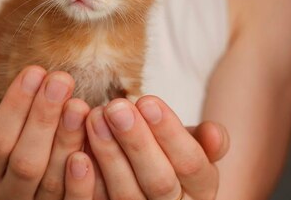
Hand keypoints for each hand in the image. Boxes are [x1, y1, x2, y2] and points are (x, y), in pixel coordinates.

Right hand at [0, 66, 95, 198]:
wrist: (41, 165)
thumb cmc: (17, 136)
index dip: (15, 105)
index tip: (35, 70)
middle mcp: (7, 197)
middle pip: (25, 161)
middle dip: (43, 117)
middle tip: (61, 79)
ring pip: (51, 181)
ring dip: (66, 140)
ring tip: (79, 104)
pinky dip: (82, 180)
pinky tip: (90, 149)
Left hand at [86, 96, 229, 199]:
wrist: (147, 184)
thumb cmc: (169, 155)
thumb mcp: (191, 147)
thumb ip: (204, 141)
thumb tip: (213, 132)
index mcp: (201, 189)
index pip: (191, 163)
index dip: (170, 133)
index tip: (147, 100)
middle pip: (159, 182)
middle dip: (136, 142)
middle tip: (115, 107)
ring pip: (126, 196)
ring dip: (109, 156)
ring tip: (94, 117)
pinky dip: (86, 183)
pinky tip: (76, 153)